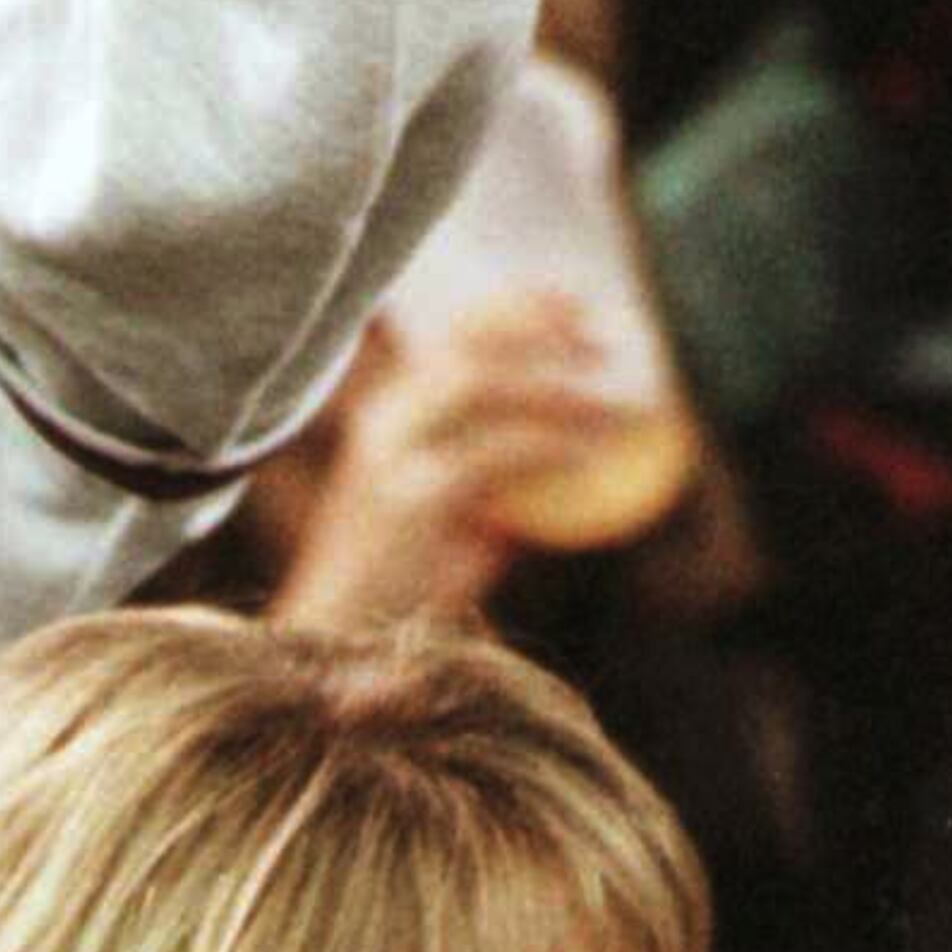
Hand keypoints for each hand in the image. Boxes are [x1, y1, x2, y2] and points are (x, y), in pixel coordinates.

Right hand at [268, 295, 635, 632]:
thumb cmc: (400, 596)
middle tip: (601, 333)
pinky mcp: (415, 499)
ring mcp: (394, 456)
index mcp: (387, 417)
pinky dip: (551, 447)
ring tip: (613, 400)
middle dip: (537, 328)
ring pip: (482, 386)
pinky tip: (592, 454)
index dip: (512, 309)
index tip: (569, 299)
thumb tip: (558, 466)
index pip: (450, 339)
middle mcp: (384, 422)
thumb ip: (492, 486)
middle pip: (467, 347)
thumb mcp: (449, 524)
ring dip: (555, 385)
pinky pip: (498, 452)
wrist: (339, 652)